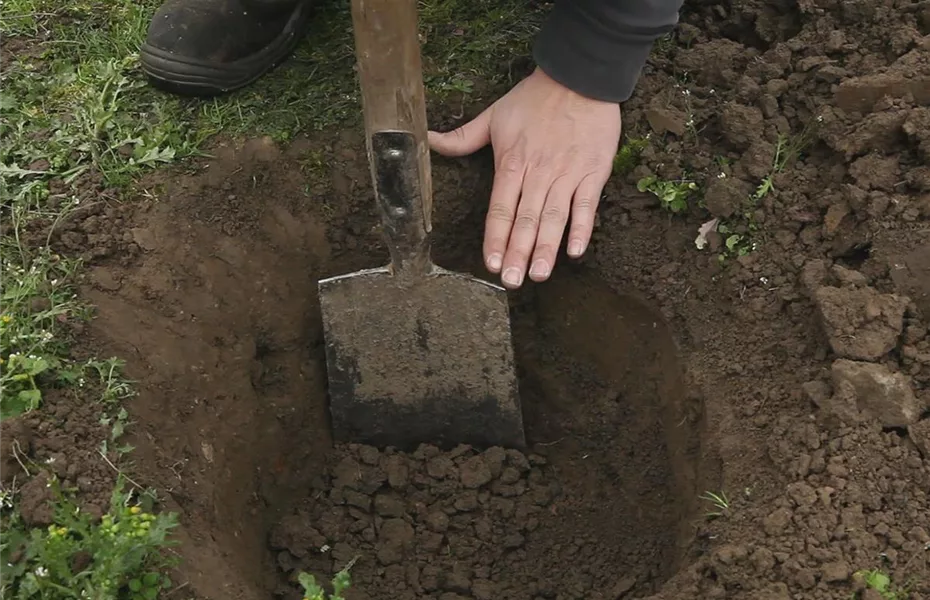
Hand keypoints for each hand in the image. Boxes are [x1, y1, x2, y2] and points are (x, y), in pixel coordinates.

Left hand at [428, 67, 620, 288]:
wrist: (580, 78)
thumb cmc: (535, 98)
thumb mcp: (494, 115)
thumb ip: (463, 137)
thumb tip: (428, 141)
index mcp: (512, 164)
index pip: (500, 209)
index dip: (495, 238)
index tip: (492, 264)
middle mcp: (538, 173)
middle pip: (525, 219)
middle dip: (518, 252)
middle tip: (513, 281)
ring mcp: (567, 174)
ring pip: (554, 217)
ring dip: (546, 247)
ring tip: (539, 274)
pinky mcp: (593, 172)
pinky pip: (586, 205)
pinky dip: (582, 228)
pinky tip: (575, 251)